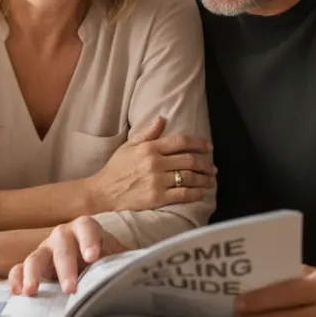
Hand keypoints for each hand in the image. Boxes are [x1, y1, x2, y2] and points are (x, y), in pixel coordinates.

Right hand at [8, 216, 127, 295]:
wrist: (93, 266)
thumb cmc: (106, 260)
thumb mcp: (118, 259)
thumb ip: (125, 262)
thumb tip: (144, 269)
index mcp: (86, 230)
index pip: (87, 228)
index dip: (89, 240)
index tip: (93, 257)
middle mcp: (63, 237)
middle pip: (61, 245)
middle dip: (65, 267)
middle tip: (70, 288)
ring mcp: (45, 251)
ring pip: (35, 256)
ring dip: (33, 273)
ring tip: (33, 291)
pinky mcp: (33, 267)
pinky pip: (19, 269)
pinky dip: (16, 279)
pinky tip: (17, 291)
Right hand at [84, 116, 214, 211]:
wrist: (102, 193)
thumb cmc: (115, 169)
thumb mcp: (128, 146)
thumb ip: (147, 133)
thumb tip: (162, 118)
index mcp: (149, 148)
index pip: (181, 141)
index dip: (198, 143)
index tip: (208, 147)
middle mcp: (155, 162)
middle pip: (190, 160)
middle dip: (205, 163)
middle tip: (213, 167)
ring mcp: (157, 181)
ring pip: (190, 177)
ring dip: (204, 179)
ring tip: (210, 180)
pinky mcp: (157, 198)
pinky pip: (183, 194)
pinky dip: (196, 193)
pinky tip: (201, 193)